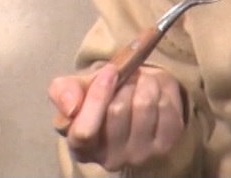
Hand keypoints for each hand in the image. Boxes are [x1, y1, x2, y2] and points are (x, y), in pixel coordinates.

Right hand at [49, 64, 185, 170]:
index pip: (85, 131)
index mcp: (81, 149)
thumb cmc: (101, 101)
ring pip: (144, 104)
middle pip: (117, 110)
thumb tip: (73, 107)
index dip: (97, 97)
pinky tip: (156, 90)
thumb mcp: (76, 92)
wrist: (135, 109)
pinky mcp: (167, 144)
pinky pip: (166, 106)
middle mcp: (110, 159)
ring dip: (144, 82)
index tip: (109, 71)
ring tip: (141, 80)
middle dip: (124, 83)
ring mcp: (140, 154)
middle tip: (127, 75)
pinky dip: (162, 88)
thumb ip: (63, 93)